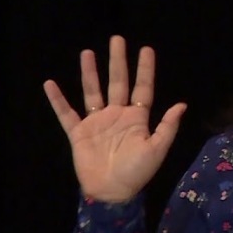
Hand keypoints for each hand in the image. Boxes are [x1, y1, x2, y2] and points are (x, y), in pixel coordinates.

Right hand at [43, 35, 187, 202]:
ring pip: (92, 92)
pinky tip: (50, 84)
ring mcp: (96, 123)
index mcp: (137, 119)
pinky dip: (57, 100)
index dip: (145, 70)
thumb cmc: (136, 173)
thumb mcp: (157, 150)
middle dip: (117, 62)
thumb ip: (167, 127)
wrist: (111, 193)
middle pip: (117, 83)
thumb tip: (182, 104)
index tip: (146, 49)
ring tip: (87, 52)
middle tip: (117, 39)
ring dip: (90, 73)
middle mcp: (117, 116)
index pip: (142, 88)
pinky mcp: (78, 133)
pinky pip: (65, 113)